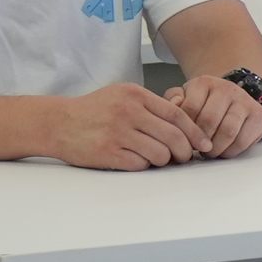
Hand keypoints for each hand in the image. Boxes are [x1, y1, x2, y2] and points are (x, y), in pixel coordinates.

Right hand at [47, 82, 207, 169]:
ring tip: (157, 158)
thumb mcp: (122, 95)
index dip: (195, 132)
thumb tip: (186, 123)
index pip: (177, 114)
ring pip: (160, 154)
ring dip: (164, 161)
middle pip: (173, 137)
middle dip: (184, 151)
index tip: (203, 144)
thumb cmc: (93, 110)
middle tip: (184, 157)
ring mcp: (118, 133)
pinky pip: (141, 165)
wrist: (58, 123)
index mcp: (135, 95)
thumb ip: (151, 105)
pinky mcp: (108, 153)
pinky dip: (144, 166)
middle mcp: (128, 112)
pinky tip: (136, 160)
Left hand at [172, 72, 261, 158]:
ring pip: (228, 132)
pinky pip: (243, 140)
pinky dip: (231, 151)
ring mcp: (244, 101)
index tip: (184, 139)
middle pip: (209, 121)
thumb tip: (173, 106)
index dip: (185, 130)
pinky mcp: (259, 115)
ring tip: (210, 152)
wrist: (234, 98)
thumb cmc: (205, 103)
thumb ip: (173, 100)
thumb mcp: (186, 97)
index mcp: (204, 83)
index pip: (189, 109)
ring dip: (216, 149)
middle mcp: (226, 88)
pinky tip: (225, 150)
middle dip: (200, 141)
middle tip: (197, 149)